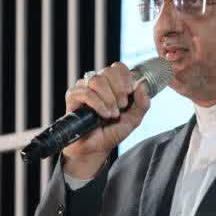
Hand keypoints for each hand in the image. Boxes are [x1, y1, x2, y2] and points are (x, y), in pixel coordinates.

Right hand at [61, 63, 151, 178]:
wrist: (96, 148)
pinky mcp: (73, 96)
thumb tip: (142, 86)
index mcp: (112, 84)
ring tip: (112, 114)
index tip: (129, 93)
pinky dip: (98, 104)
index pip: (117, 67)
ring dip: (108, 98)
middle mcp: (97, 83)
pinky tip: (103, 115)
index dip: (126, 77)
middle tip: (122, 106)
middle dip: (118, 89)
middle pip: (108, 71)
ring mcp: (84, 88)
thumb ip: (143, 103)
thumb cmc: (112, 132)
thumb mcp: (134, 119)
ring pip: (97, 80)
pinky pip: (86, 92)